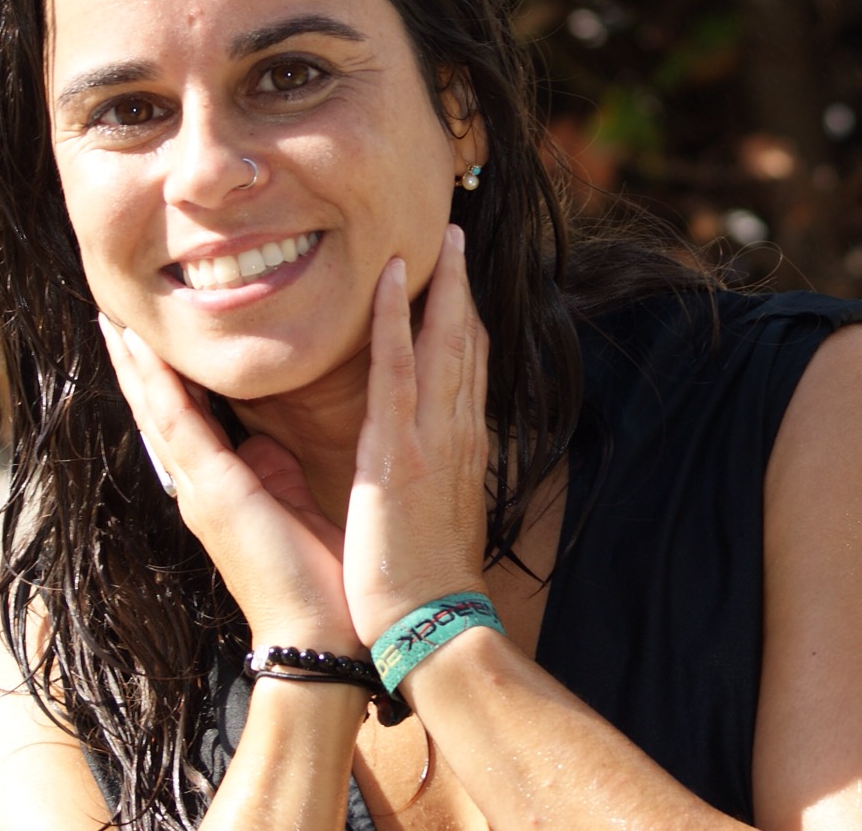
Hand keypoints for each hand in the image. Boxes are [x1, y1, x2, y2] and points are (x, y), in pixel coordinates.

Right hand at [100, 314, 359, 649]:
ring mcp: (198, 486)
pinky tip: (137, 348)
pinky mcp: (211, 490)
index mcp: (219, 484)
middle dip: (134, 361)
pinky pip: (175, 423)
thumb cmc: (316, 574)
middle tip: (111, 312)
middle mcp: (198, 483)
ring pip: (154, 409)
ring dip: (131, 362)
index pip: (181, 416)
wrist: (320, 630)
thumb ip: (273, 469)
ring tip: (111, 317)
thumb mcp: (290, 502)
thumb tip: (266, 442)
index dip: (161, 373)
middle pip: (155, 408)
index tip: (149, 332)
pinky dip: (154, 383)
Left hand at [343, 224, 492, 643]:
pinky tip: (392, 278)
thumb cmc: (421, 582)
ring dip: (441, 285)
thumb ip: (428, 476)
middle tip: (456, 234)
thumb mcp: (432, 515)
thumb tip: (417, 458)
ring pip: (445, 343)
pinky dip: (394, 320)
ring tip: (440, 235)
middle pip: (469, 343)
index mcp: (461, 449)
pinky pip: (398, 370)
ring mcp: (432, 440)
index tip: (459, 278)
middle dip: (464, 287)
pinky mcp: (398, 452)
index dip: (466, 318)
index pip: (469, 368)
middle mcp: (457, 435)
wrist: (431, 627)